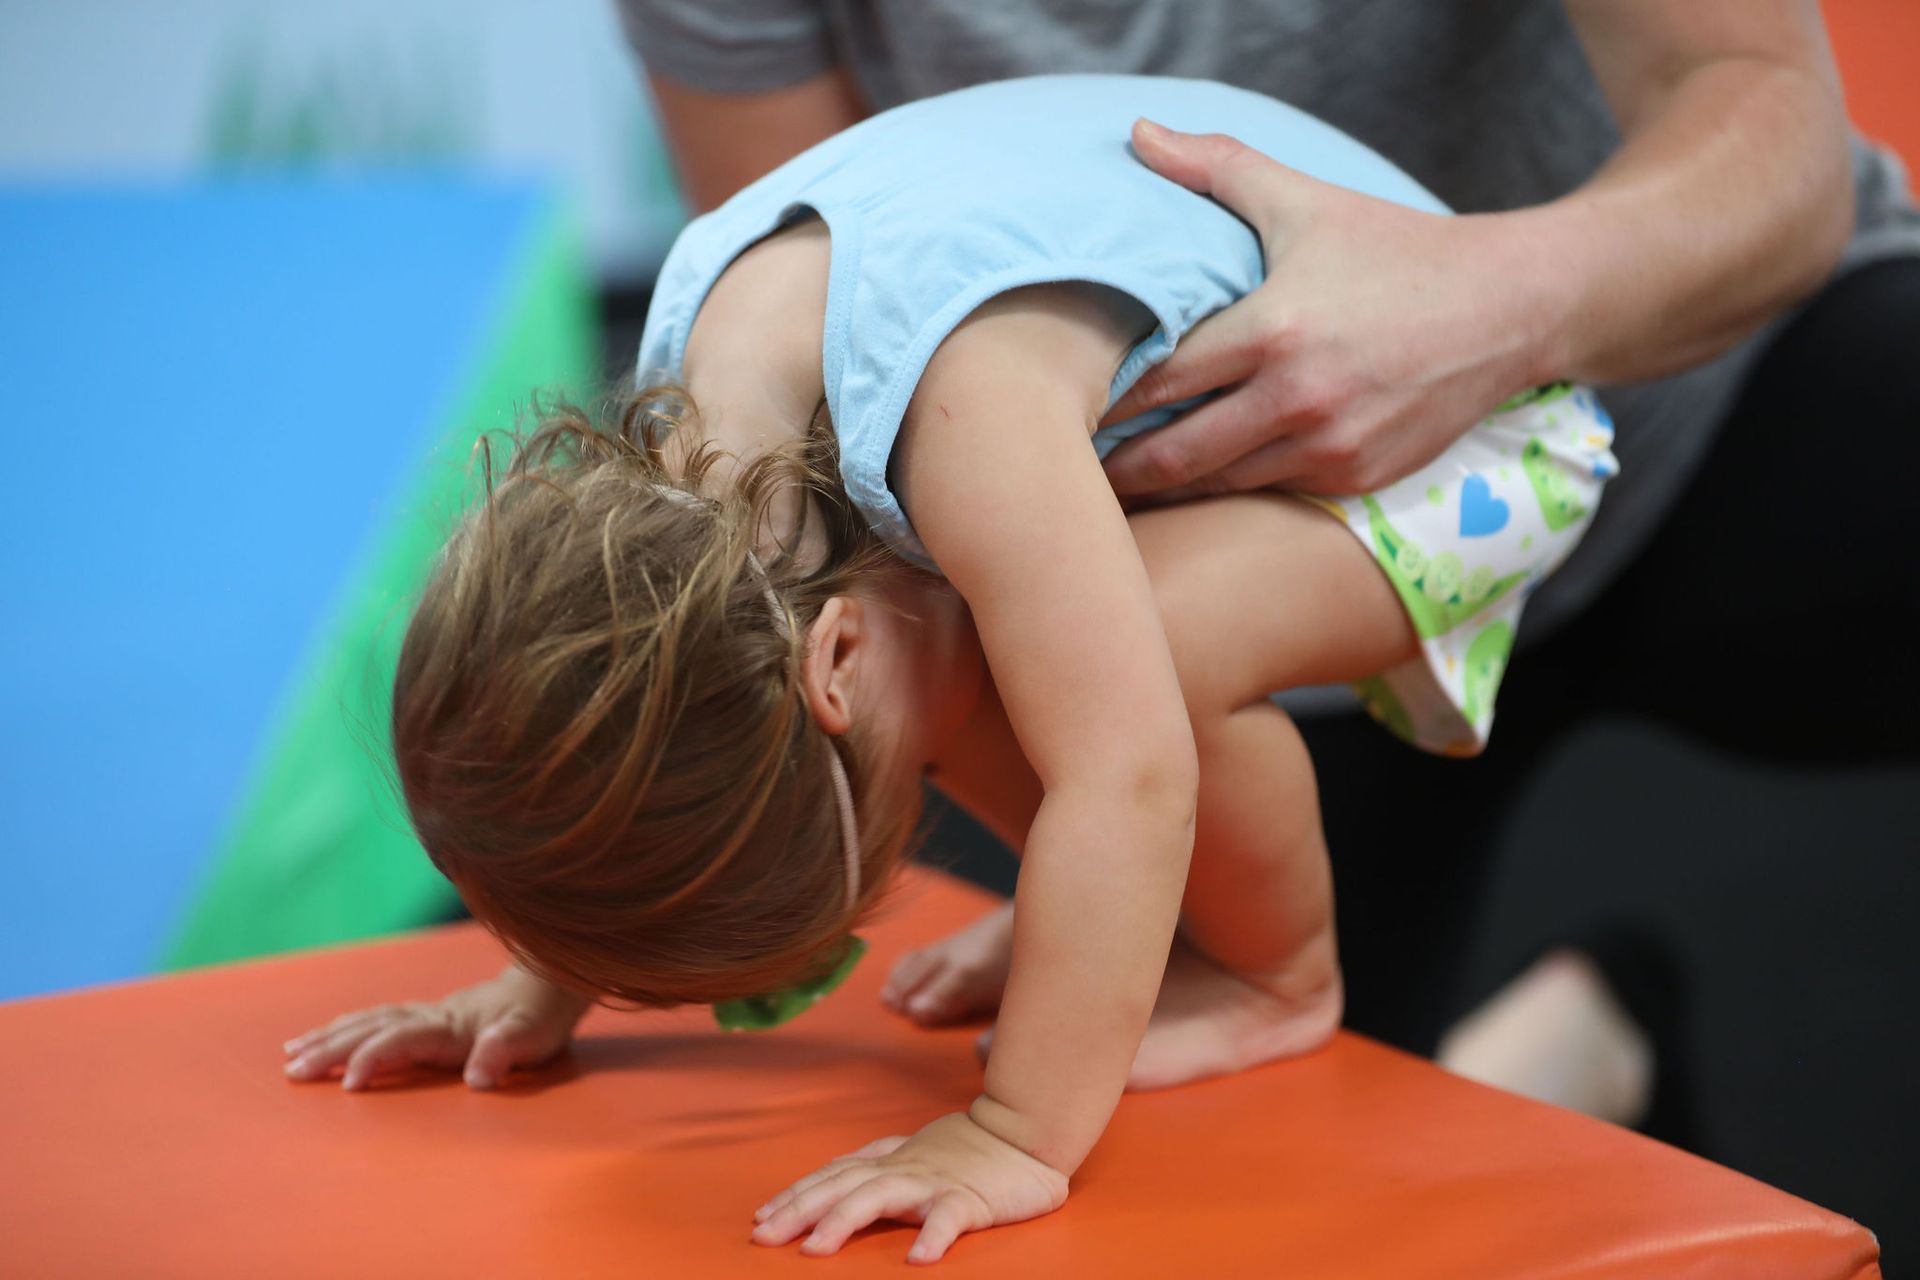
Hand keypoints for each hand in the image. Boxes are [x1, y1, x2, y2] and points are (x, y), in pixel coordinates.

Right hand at [281, 964, 590, 1090]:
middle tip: (291, 1072)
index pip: (400, 1040)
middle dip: (330, 1049)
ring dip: (329, 1036)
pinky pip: (377, 1019)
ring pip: (368, 1021)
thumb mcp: (530, 1038)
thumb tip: (478, 1077)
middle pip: (371, 1029)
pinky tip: (329, 1033)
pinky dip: (348, 1026)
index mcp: (449, 1027)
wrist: (547, 984)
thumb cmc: (539, 1019)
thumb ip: (502, 1053)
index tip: (349, 1085)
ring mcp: (426, 1013)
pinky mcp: (427, 1016)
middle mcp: (430, 1017)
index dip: (374, 1058)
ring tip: (292, 1053)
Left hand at [750, 1110, 1069, 1263]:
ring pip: (880, 1197)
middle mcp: (902, 1169)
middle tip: (763, 1236)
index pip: (832, 1176)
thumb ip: (878, 1162)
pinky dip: (933, 1237)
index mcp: (889, 1161)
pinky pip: (948, 1219)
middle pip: (841, 1186)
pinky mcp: (970, 1199)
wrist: (1025, 1132)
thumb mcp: (914, 1151)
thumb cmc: (970, 1148)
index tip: (761, 1216)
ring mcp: (934, 1182)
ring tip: (815, 1249)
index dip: (795, 1195)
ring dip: (844, 1221)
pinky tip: (918, 1260)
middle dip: (798, 1210)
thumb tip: (838, 1172)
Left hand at [1101, 119, 1554, 502]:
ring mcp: (1328, 448)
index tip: (1057, 406)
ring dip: (1163, 487)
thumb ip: (1216, 169)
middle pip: (1172, 454)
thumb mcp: (1305, 201)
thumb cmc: (1397, 251)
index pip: (1157, 379)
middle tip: (1064, 470)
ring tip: (1109, 487)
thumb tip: (1136, 135)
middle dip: (1113, 467)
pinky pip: (1266, 493)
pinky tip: (1186, 485)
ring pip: (1216, 486)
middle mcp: (1298, 400)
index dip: (1100, 398)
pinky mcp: (1354, 480)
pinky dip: (1224, 491)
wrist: (1512, 309)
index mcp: (1273, 331)